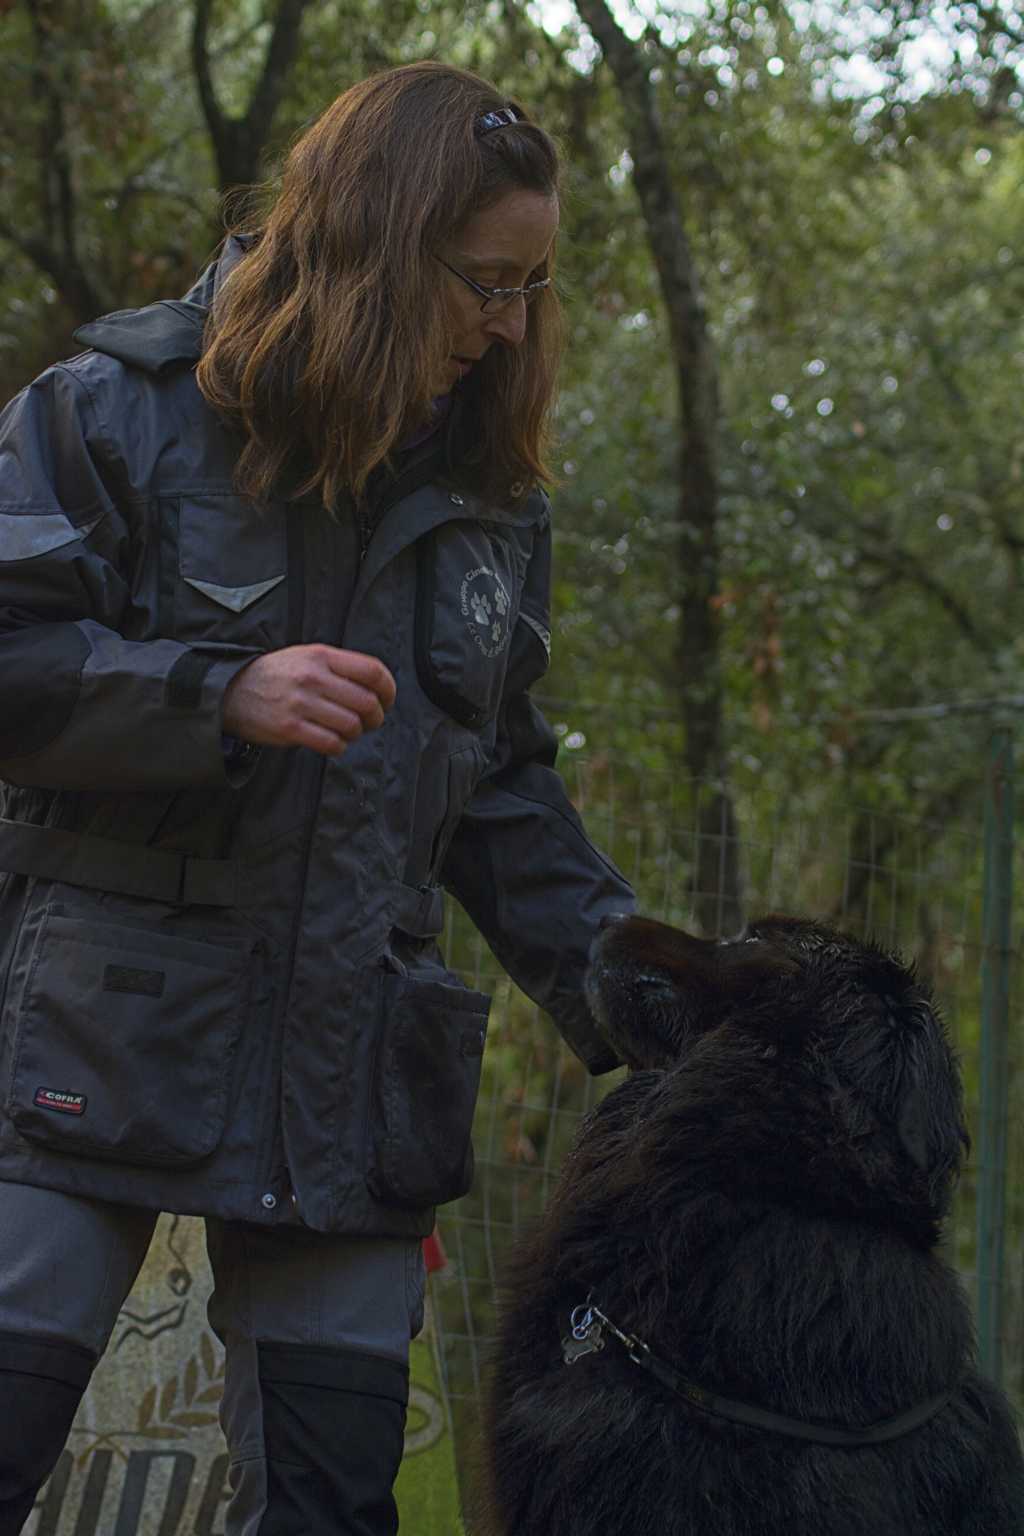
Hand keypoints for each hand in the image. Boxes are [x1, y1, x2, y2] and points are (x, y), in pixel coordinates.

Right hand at [222, 645, 396, 756]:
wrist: (233, 691)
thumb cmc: (278, 676)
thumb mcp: (307, 657)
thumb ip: (339, 668)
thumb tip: (377, 688)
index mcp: (321, 656)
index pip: (372, 671)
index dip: (389, 689)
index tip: (387, 700)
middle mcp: (312, 678)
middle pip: (367, 702)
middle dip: (376, 717)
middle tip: (370, 722)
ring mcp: (300, 704)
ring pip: (352, 725)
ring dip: (356, 734)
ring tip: (348, 732)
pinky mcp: (290, 728)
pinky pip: (332, 744)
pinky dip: (339, 747)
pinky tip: (333, 742)